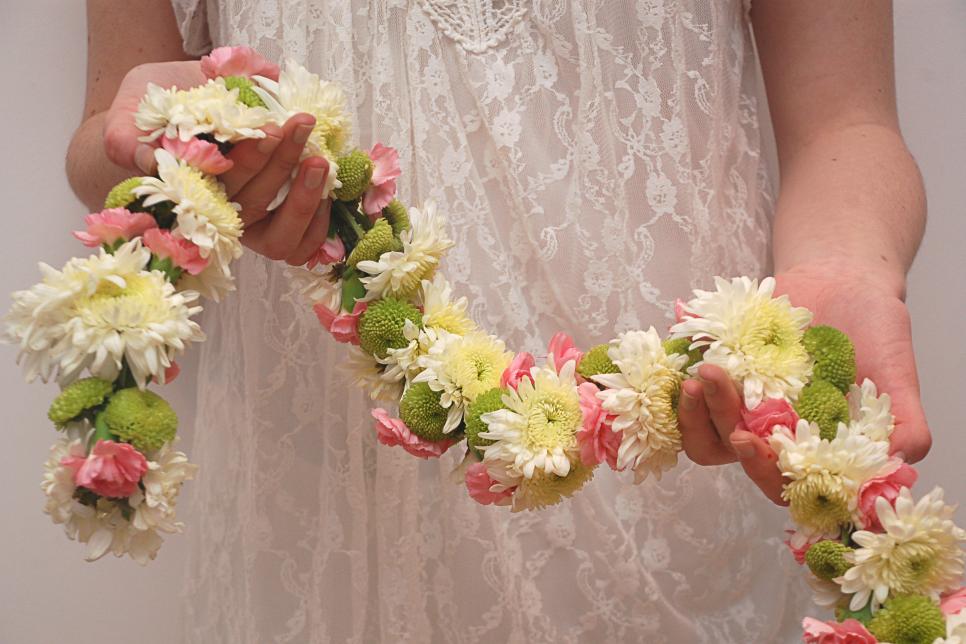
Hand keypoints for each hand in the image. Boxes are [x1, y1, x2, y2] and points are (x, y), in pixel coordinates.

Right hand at [102, 61, 330, 265]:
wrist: (182, 102)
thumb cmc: (154, 104)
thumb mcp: (130, 108)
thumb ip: (126, 138)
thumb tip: (145, 160)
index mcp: (184, 192)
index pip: (217, 188)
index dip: (246, 162)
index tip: (268, 129)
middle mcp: (217, 215)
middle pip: (251, 205)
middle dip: (280, 165)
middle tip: (299, 124)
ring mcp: (249, 226)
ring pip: (280, 238)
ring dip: (305, 199)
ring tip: (320, 157)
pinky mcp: (278, 227)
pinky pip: (301, 246)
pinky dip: (320, 218)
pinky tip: (328, 178)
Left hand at [677, 261, 930, 503]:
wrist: (842, 276)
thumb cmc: (874, 327)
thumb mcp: (896, 371)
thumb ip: (904, 423)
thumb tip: (898, 464)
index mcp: (809, 444)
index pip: (778, 481)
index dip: (759, 470)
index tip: (747, 441)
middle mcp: (769, 429)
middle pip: (728, 452)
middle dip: (714, 424)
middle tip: (713, 385)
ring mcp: (738, 400)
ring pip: (700, 426)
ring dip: (692, 406)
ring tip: (702, 369)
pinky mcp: (717, 370)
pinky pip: (685, 386)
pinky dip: (678, 374)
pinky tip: (688, 352)